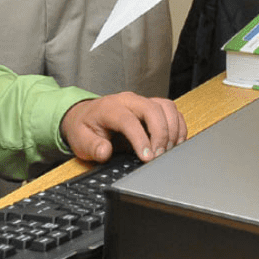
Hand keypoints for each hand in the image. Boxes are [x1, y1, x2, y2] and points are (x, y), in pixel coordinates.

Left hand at [60, 93, 186, 162]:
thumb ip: (92, 146)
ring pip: (166, 107)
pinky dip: (178, 126)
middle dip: (160, 134)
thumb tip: (104, 152)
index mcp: (109, 108)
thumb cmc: (85, 128)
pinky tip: (174, 143)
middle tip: (159, 155)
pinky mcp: (152, 106)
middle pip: (152, 109)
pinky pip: (172, 111)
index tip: (147, 158)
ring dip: (172, 129)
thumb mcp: (80, 140)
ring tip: (167, 150)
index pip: (128, 120)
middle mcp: (128, 100)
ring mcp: (142, 102)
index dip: (140, 139)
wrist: (86, 116)